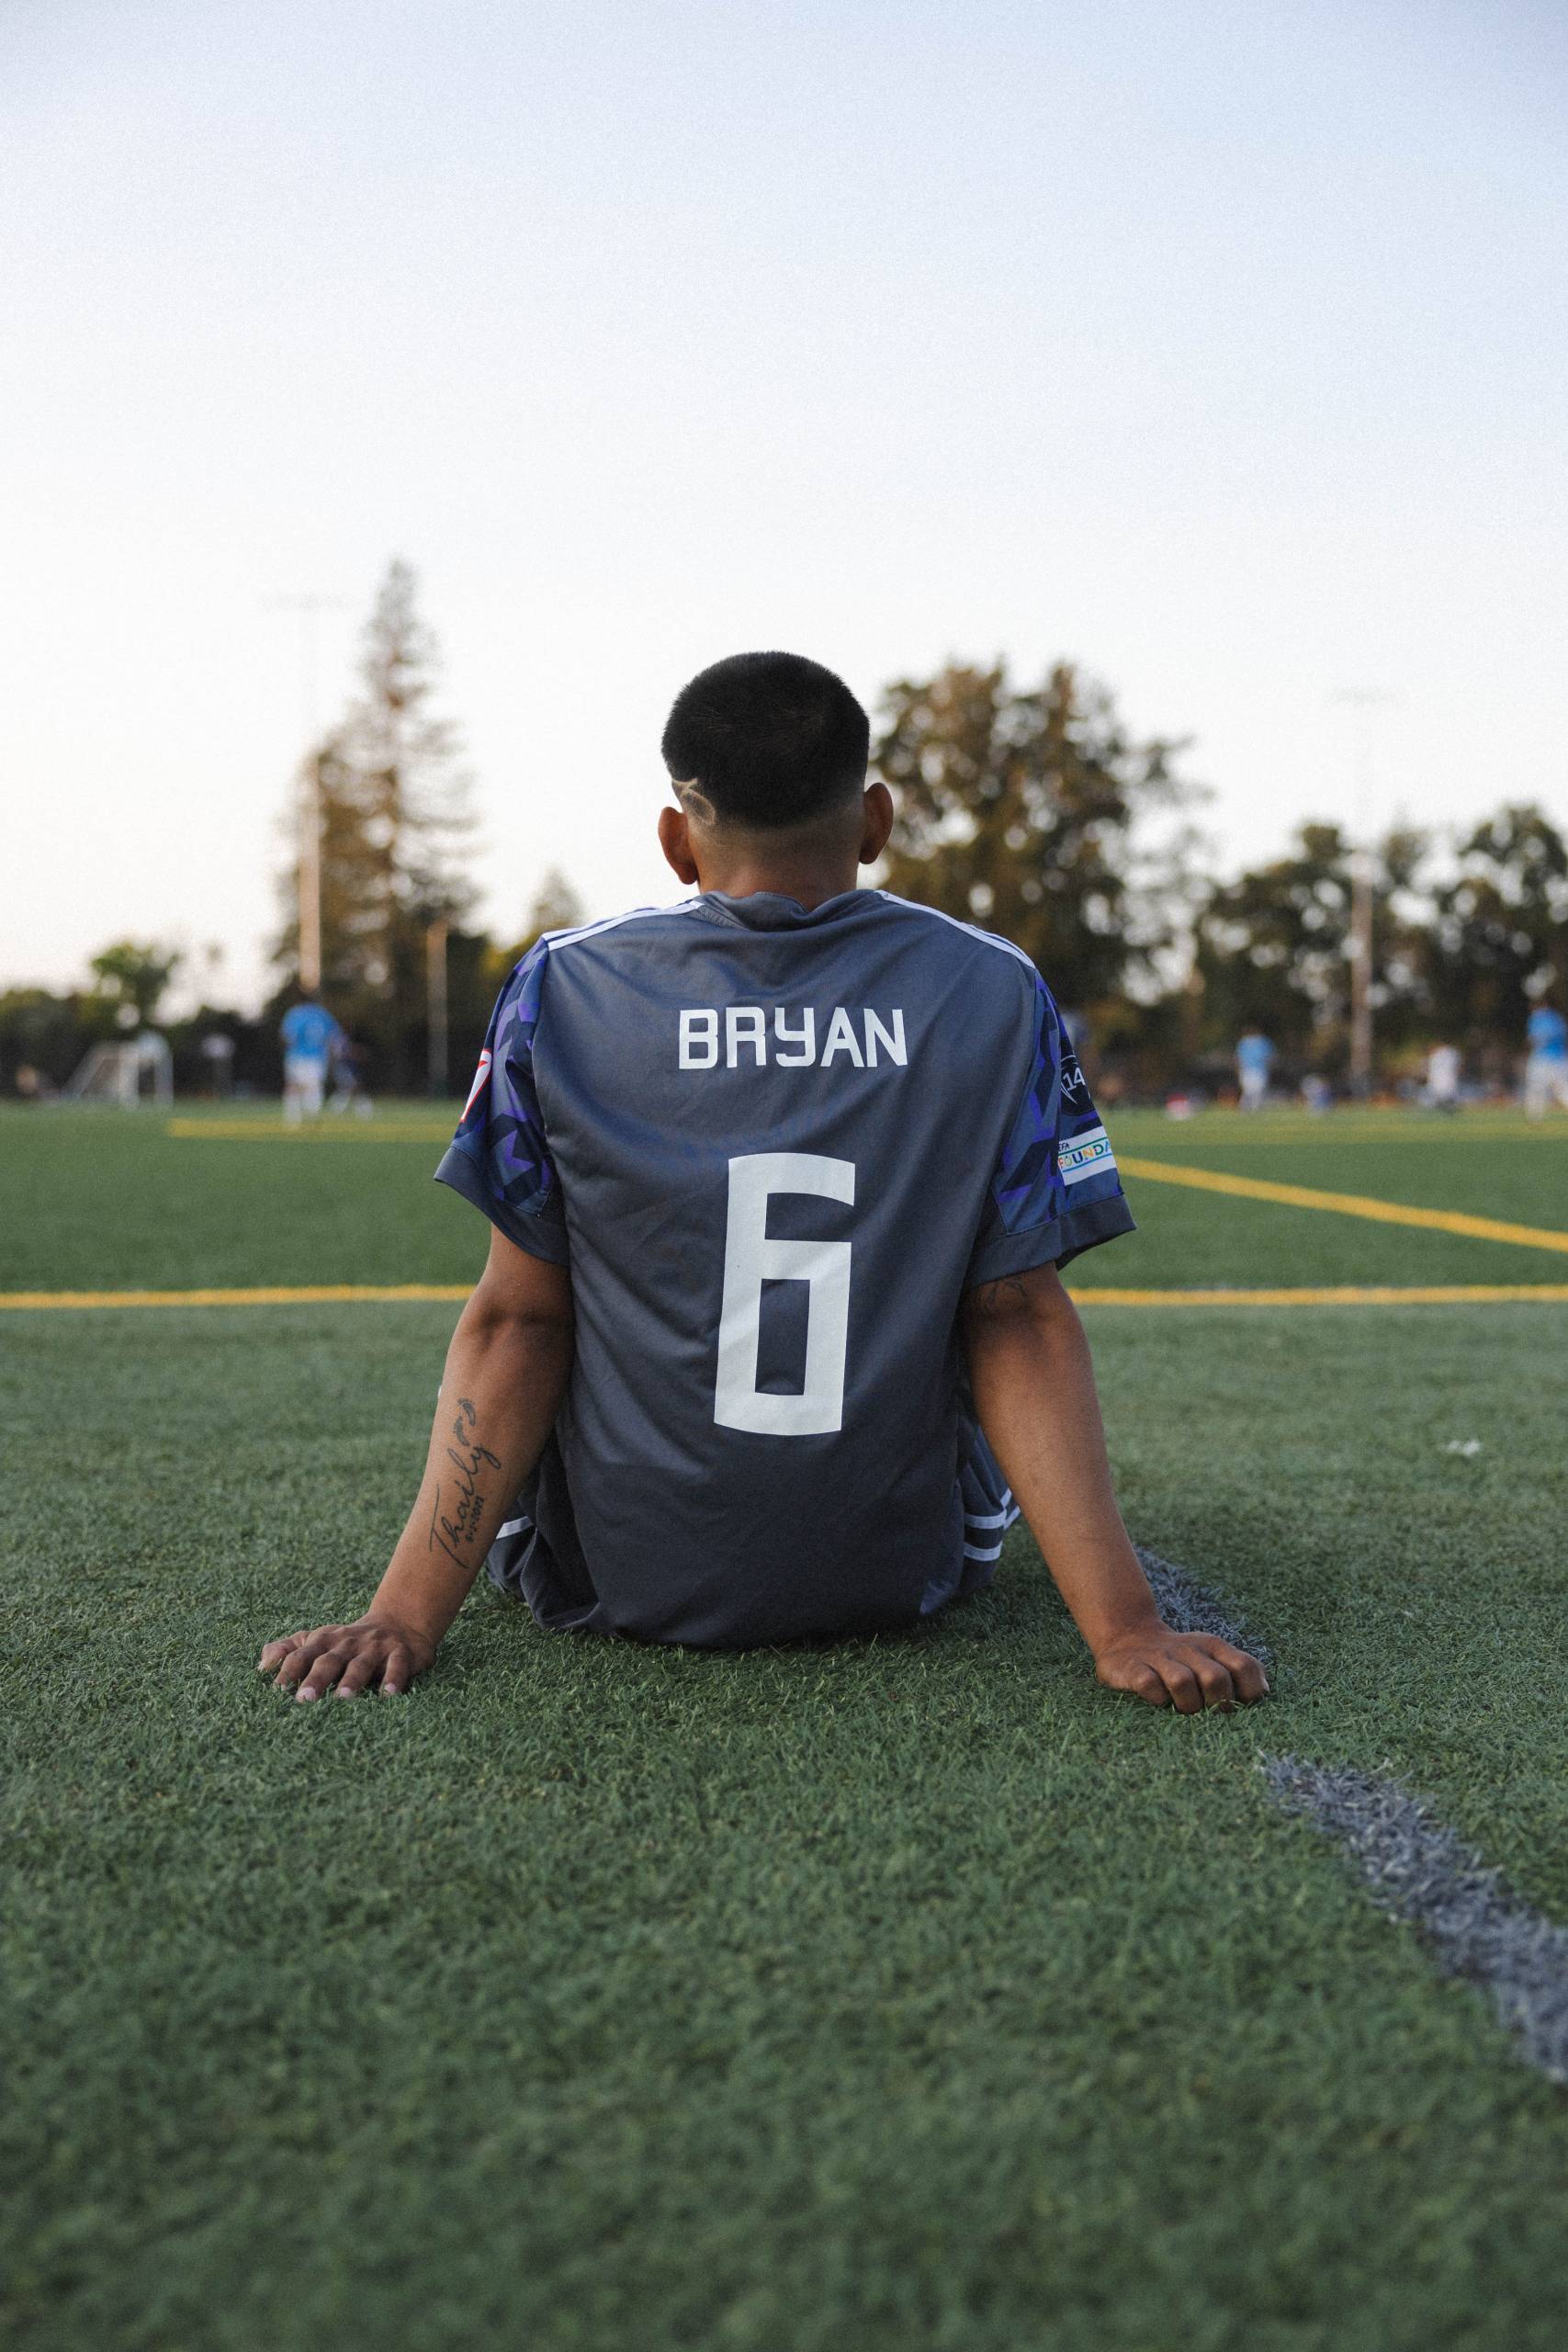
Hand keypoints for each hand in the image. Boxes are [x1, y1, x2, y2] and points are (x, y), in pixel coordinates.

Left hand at [258, 1615, 434, 1700]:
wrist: (398, 1623)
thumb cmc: (348, 1642)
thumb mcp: (318, 1639)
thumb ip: (288, 1649)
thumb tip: (262, 1666)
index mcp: (323, 1640)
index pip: (301, 1654)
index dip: (289, 1671)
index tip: (277, 1690)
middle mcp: (347, 1643)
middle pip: (329, 1660)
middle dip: (316, 1678)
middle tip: (304, 1699)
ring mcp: (373, 1647)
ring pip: (360, 1664)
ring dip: (352, 1680)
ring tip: (343, 1697)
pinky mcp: (399, 1653)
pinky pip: (396, 1665)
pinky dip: (393, 1679)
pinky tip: (389, 1694)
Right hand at [1094, 1625, 1268, 1712]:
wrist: (1127, 1637)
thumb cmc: (1180, 1658)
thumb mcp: (1212, 1655)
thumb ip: (1242, 1668)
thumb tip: (1266, 1690)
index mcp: (1212, 1645)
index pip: (1244, 1666)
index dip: (1249, 1693)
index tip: (1241, 1706)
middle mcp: (1187, 1648)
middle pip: (1216, 1679)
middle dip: (1217, 1705)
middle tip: (1209, 1713)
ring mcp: (1159, 1658)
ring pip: (1183, 1683)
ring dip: (1187, 1705)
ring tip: (1183, 1709)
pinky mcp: (1132, 1668)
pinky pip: (1149, 1685)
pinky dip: (1157, 1698)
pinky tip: (1157, 1700)